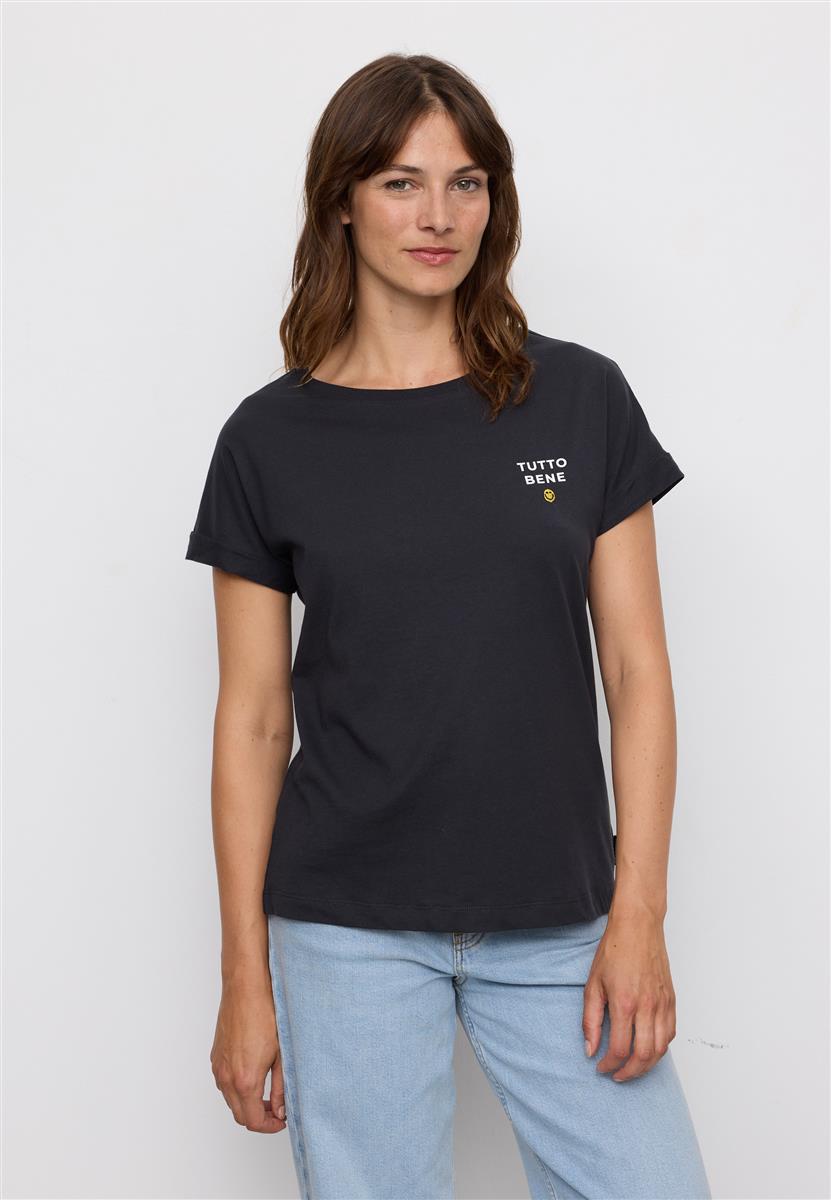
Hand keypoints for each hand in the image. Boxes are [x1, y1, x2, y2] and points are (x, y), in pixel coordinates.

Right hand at [211, 979, 287, 1131]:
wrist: (245, 989)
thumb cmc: (265, 1014)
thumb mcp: (281, 1055)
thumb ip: (281, 1087)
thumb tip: (281, 1110)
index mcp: (245, 1080)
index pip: (253, 1121)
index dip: (269, 1126)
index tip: (282, 1119)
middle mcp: (226, 1077)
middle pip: (240, 1115)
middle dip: (259, 1118)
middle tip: (277, 1110)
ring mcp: (218, 1067)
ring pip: (230, 1100)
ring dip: (247, 1104)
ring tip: (267, 1094)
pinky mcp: (215, 1057)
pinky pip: (224, 1084)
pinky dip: (237, 1089)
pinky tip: (253, 1077)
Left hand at [582, 908, 675, 1081]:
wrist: (638, 927)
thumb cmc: (614, 951)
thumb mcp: (592, 984)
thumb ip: (590, 1020)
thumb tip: (590, 1049)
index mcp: (625, 1003)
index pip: (620, 1049)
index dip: (609, 1065)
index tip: (601, 1067)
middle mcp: (648, 1007)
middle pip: (644, 1056)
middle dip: (629, 1072)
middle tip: (616, 1074)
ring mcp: (663, 1004)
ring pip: (661, 1049)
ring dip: (647, 1065)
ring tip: (632, 1067)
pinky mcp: (672, 1000)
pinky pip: (671, 1033)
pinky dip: (661, 1048)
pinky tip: (648, 1049)